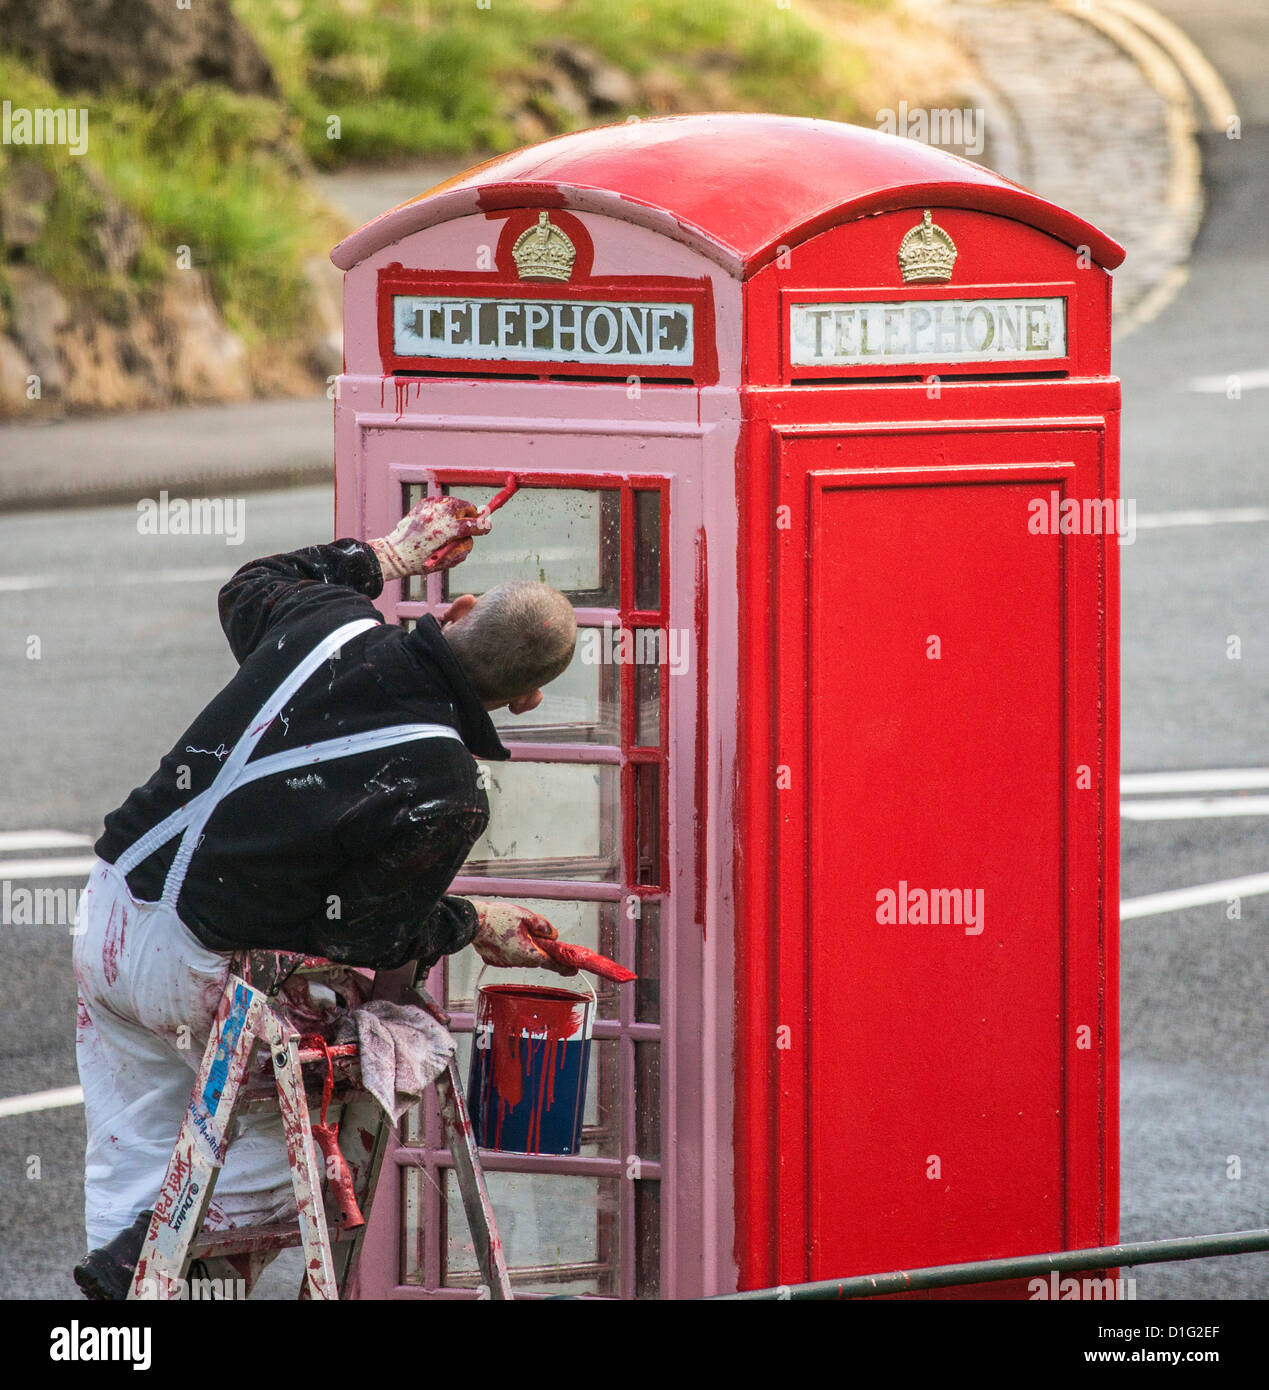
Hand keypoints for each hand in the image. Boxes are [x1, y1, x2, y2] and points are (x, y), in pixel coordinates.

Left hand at [369, 496, 491, 580]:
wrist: (396, 553)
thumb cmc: (423, 561)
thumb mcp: (447, 560)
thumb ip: (464, 546)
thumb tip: (476, 533)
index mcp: (447, 531)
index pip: (473, 524)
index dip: (482, 526)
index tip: (487, 527)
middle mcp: (440, 515)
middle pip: (466, 507)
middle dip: (469, 515)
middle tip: (467, 524)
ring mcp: (430, 507)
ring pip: (454, 502)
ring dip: (457, 511)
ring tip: (450, 523)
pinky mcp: (423, 504)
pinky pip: (441, 502)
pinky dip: (444, 509)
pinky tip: (438, 520)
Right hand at [469, 901, 577, 974]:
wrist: (472, 922)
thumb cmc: (497, 918)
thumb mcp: (526, 916)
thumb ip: (543, 927)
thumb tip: (553, 935)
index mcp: (529, 953)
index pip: (552, 963)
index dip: (564, 967)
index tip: (573, 970)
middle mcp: (518, 962)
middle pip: (537, 958)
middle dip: (541, 949)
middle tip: (544, 938)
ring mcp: (505, 963)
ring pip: (523, 957)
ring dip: (526, 948)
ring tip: (519, 930)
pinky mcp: (495, 961)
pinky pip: (510, 956)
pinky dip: (513, 948)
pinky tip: (506, 936)